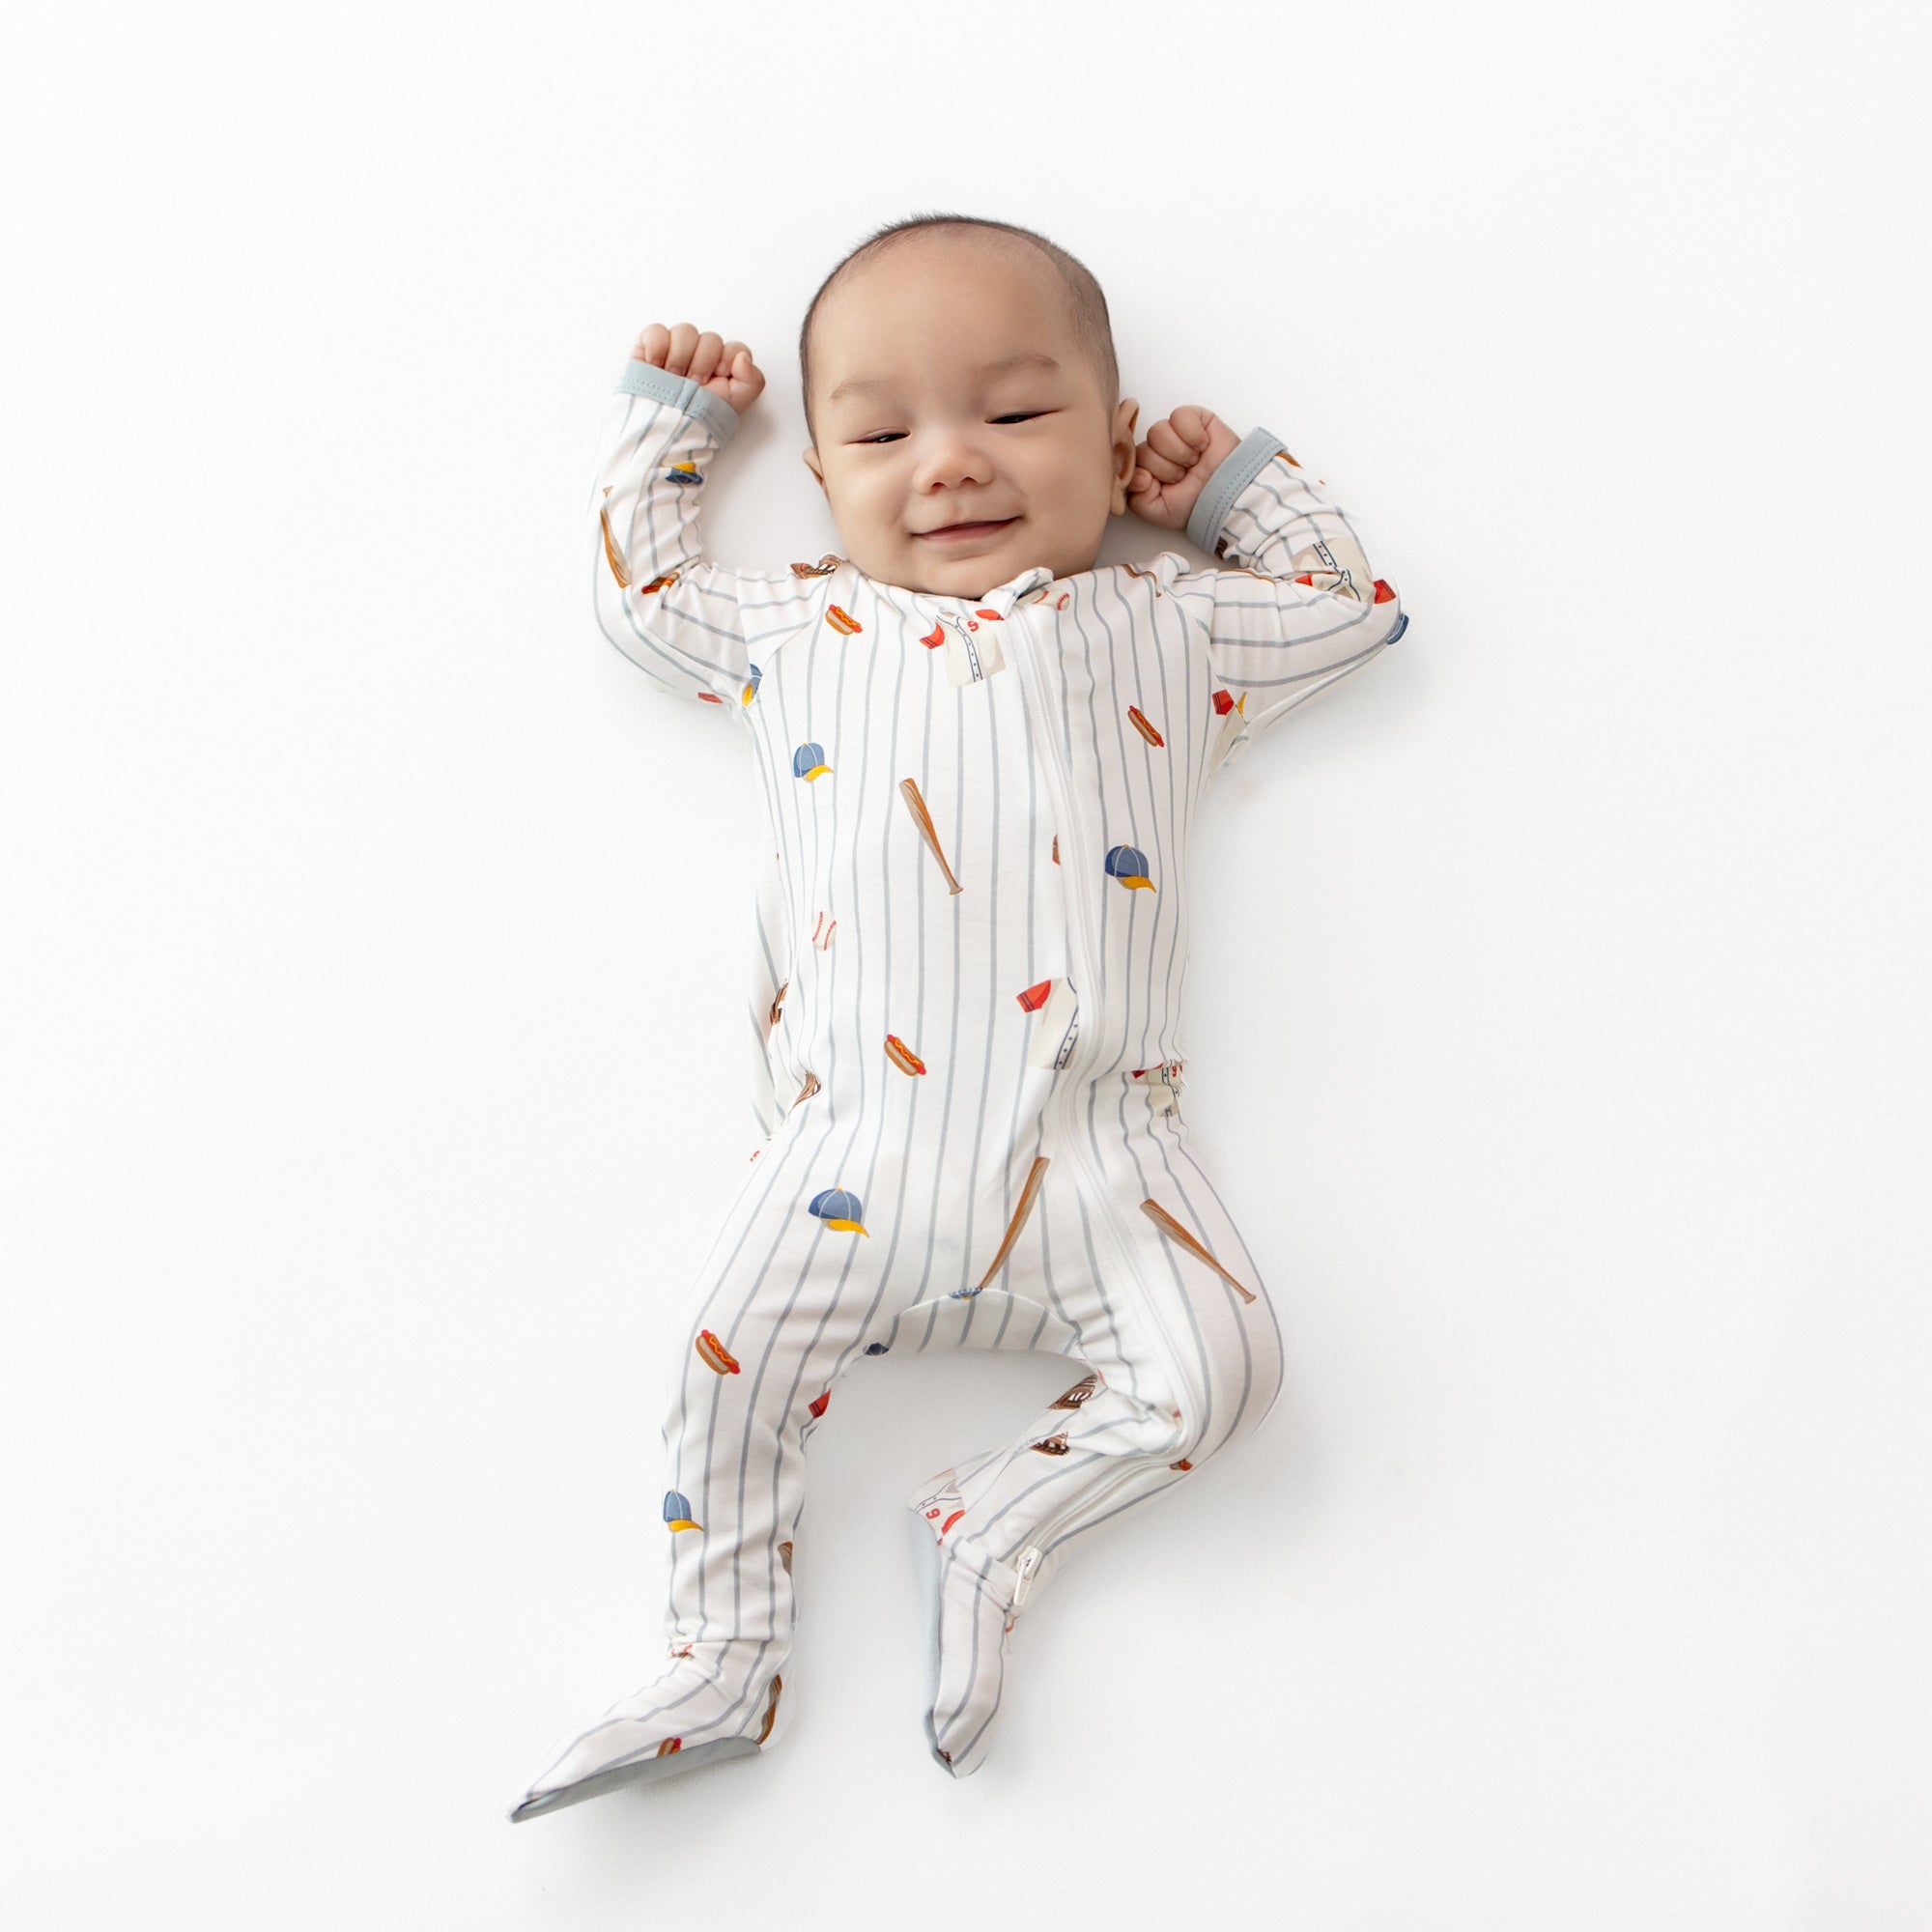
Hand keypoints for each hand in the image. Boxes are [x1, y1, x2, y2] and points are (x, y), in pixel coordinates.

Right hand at [629, 322, 765, 413]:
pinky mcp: (649, 348)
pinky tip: (657, 366)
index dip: (727, 360)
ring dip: (680, 358)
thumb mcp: (736, 405)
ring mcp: (675, 351)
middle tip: (694, 385)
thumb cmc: (698, 420)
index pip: (733, 348)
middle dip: (703, 364)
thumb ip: (753, 380)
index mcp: (722, 367)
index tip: (718, 377)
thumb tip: (742, 357)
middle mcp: (700, 357)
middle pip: (710, 339)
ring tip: (674, 379)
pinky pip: (656, 331)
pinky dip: (657, 347)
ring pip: (685, 331)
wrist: (664, 431)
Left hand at [1127, 407, 1240, 529]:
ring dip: (1179, 453)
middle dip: (1167, 468)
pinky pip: (1179, 416)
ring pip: (1158, 432)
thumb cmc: (1195, 504)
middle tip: (1185, 476)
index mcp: (1146, 468)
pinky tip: (1202, 446)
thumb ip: (1136, 498)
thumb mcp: (1157, 511)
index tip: (1167, 486)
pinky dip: (1192, 435)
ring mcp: (1173, 431)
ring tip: (1194, 462)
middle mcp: (1157, 449)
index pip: (1130, 463)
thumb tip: (1137, 474)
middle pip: (1144, 449)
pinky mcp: (1192, 417)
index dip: (1148, 476)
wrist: (1227, 495)